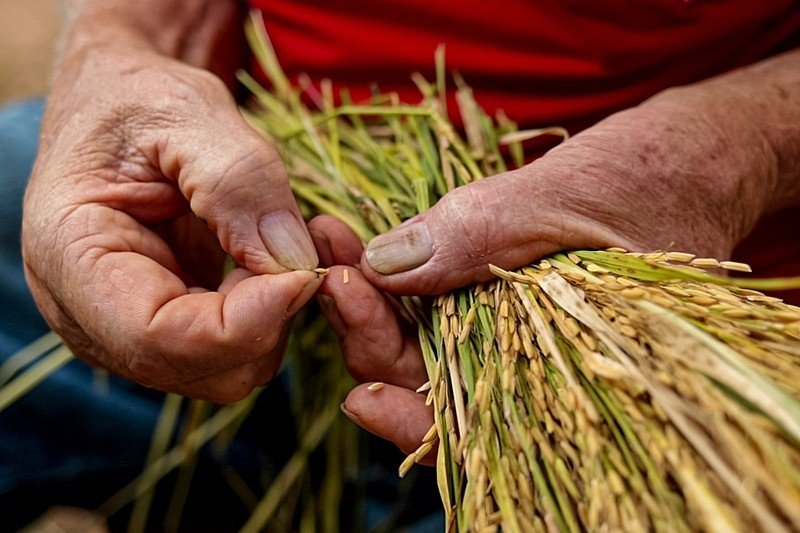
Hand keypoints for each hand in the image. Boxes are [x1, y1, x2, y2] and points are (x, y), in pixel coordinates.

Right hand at [22, 34, 318, 401]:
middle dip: (269, 318)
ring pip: (230, 371)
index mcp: (71, 255)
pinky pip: (237, 350)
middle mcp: (92, 314)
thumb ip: (239, 182)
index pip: (159, 337)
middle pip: (204, 369)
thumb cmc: (136, 98)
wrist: (120, 106)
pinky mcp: (172, 327)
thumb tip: (295, 261)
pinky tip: (271, 262)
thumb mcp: (186, 113)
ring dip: (276, 318)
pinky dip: (273, 316)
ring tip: (278, 243)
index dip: (247, 320)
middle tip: (294, 244)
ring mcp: (132, 330)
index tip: (305, 272)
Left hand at [314, 87, 779, 454]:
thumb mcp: (570, 201)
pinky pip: (432, 303)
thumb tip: (388, 263)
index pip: (465, 427)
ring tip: (331, 247)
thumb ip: (485, 236)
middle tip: (329, 270)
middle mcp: (523, 367)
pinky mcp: (492, 291)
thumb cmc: (653, 184)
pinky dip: (394, 278)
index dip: (404, 413)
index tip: (358, 373)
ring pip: (420, 343)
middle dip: (369, 334)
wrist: (690, 161)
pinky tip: (360, 248)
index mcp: (556, 380)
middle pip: (427, 384)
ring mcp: (503, 328)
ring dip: (370, 300)